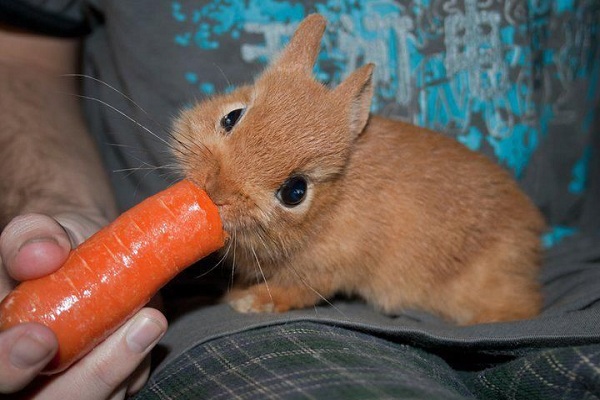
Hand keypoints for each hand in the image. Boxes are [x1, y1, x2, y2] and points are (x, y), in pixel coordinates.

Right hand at [0, 213, 166, 397]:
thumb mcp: (36, 232)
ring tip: (149, 319)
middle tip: (142, 325)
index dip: (8, 365)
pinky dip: (139, 364)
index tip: (41, 339)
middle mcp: (25, 375)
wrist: (84, 253)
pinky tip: (144, 330)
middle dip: (96, 373)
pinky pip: (124, 389)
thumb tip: (42, 255)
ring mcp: (65, 386)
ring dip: (129, 364)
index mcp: (0, 340)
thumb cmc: (51, 249)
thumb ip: (30, 237)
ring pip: (96, 399)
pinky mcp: (103, 387)